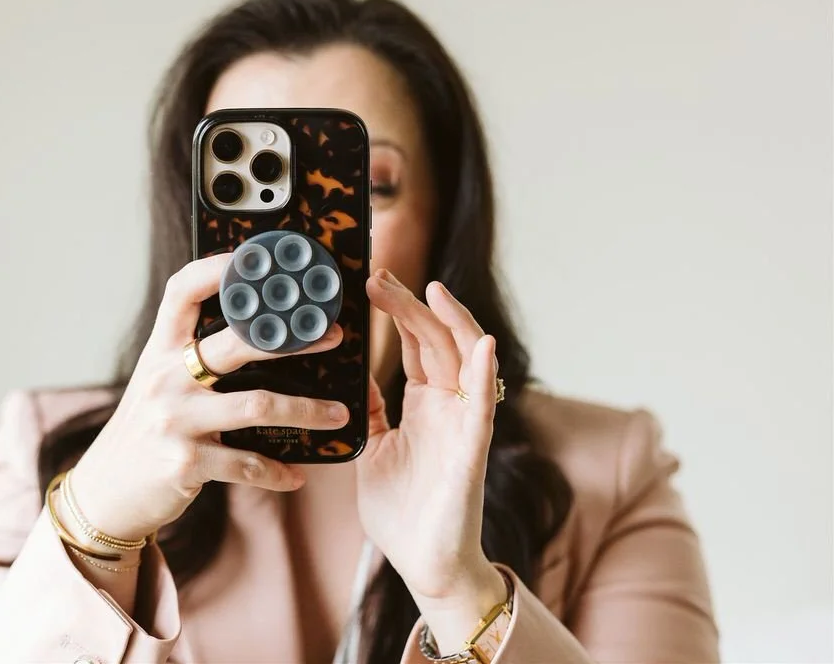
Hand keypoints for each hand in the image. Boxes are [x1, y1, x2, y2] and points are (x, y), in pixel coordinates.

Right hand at [70, 254, 347, 540]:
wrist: (107, 492)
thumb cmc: (145, 430)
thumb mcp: (156, 383)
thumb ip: (190, 356)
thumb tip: (253, 329)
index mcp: (159, 351)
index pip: (181, 292)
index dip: (217, 268)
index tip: (256, 258)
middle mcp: (165, 379)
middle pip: (236, 344)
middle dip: (293, 338)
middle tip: (333, 336)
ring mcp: (175, 421)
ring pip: (257, 405)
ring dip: (307, 410)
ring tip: (340, 413)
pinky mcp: (185, 463)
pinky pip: (247, 464)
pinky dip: (277, 472)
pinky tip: (296, 474)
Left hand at [358, 269, 506, 649]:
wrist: (422, 563)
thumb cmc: (401, 511)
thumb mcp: (372, 449)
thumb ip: (370, 412)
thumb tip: (352, 376)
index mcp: (423, 405)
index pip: (414, 344)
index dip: (397, 312)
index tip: (370, 283)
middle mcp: (447, 406)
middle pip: (435, 340)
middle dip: (411, 305)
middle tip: (380, 275)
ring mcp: (462, 424)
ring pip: (464, 358)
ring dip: (451, 322)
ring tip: (430, 289)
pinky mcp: (472, 450)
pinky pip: (483, 406)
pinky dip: (486, 373)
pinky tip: (482, 345)